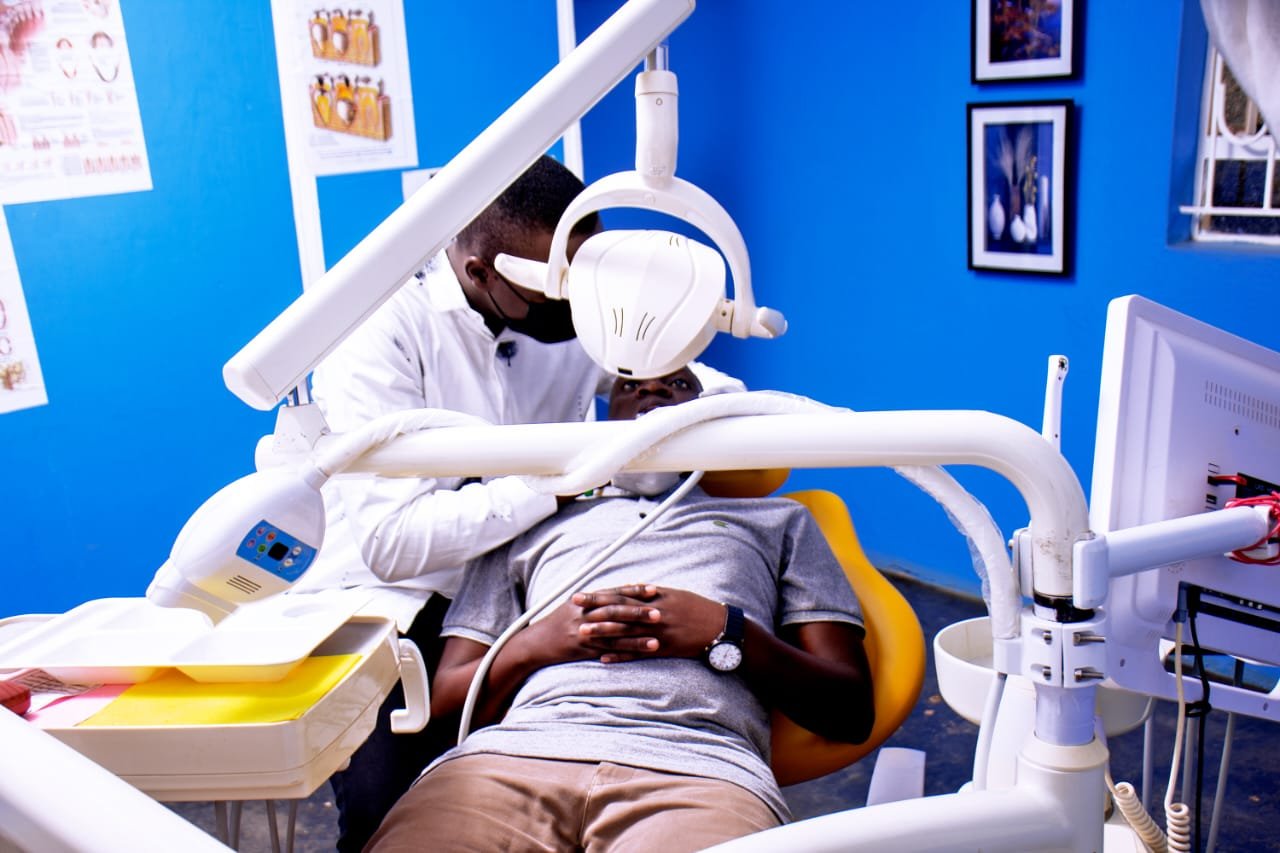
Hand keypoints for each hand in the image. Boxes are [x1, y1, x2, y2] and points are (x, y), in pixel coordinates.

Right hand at [518, 586, 661, 665]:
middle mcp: (584, 614)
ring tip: (657, 640)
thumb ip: (598, 597)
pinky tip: (638, 656)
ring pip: (614, 635)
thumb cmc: (558, 622)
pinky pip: (606, 652)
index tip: (653, 589)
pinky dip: (624, 653)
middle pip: (616, 612)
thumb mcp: (574, 605)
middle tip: (660, 614)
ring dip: (636, 638)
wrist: (536, 643)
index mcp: (584, 600)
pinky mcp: (583, 650)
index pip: (613, 592)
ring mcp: (584, 633)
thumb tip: (625, 588)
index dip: (634, 591)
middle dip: (638, 613)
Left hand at [574, 584, 725, 662]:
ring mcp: (658, 632)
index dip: (599, 594)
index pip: (621, 594)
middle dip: (594, 608)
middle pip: (619, 611)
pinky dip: (621, 656)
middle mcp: (654, 613)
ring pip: (625, 632)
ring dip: (603, 633)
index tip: (580, 594)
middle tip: (573, 608)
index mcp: (656, 597)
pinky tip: (604, 659)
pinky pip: (638, 653)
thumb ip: (652, 594)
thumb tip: (631, 589)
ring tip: (583, 633)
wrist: (720, 627)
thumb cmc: (697, 609)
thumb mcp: (675, 595)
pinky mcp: (664, 649)